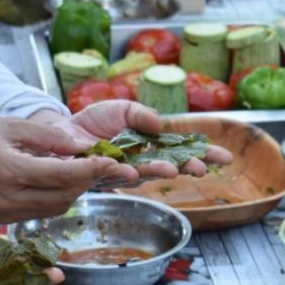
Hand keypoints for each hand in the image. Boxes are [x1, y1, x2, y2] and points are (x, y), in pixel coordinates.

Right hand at [0, 115, 133, 221]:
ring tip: (86, 170)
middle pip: (64, 197)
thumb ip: (45, 136)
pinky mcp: (4, 220)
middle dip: (88, 181)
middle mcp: (8, 199)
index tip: (112, 162)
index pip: (62, 176)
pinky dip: (58, 197)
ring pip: (56, 208)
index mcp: (8, 172)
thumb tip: (79, 145)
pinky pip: (42, 211)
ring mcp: (5, 214)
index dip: (91, 169)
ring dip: (75, 191)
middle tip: (105, 165)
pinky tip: (62, 180)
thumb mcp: (6, 126)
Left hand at [55, 100, 232, 186]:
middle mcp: (140, 163)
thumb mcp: (122, 109)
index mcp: (150, 147)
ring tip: (171, 170)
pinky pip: (112, 175)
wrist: (60, 133)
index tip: (224, 158)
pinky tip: (133, 172)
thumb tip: (158, 124)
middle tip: (200, 169)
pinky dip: (123, 173)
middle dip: (186, 167)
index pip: (182, 151)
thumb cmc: (94, 123)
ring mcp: (121, 172)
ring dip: (158, 172)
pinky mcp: (99, 175)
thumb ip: (141, 114)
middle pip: (170, 166)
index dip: (203, 155)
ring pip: (144, 174)